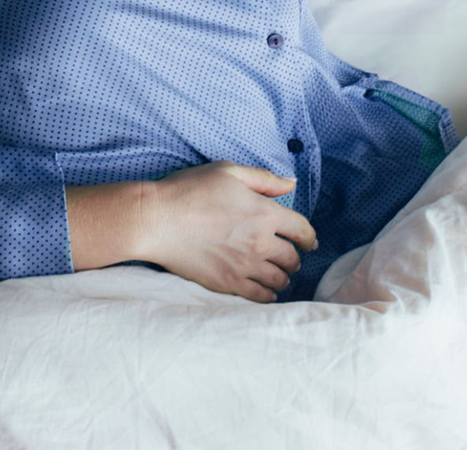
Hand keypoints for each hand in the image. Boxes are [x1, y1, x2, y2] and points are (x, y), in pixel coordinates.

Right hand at [138, 161, 317, 303]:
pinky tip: (266, 291)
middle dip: (295, 257)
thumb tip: (291, 183)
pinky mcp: (228, 283)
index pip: (301, 229)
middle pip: (292, 257)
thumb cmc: (191, 190)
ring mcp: (244, 266)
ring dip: (283, 276)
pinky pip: (259, 296)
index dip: (309, 237)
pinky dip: (268, 295)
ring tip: (278, 274)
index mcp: (264, 213)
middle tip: (290, 257)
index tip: (309, 242)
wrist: (158, 220)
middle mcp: (260, 242)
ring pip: (279, 279)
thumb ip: (264, 179)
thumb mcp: (229, 171)